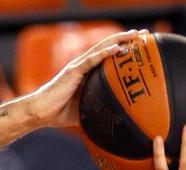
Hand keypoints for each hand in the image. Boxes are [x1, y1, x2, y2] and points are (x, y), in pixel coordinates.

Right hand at [23, 29, 143, 128]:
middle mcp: (83, 65)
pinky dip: (104, 53)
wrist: (40, 113)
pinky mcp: (72, 72)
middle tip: (145, 34)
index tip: (140, 45)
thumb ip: (98, 108)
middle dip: (126, 39)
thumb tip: (114, 120)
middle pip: (107, 46)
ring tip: (135, 35)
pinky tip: (116, 48)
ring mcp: (77, 67)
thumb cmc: (58, 112)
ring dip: (118, 40)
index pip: (107, 56)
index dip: (123, 48)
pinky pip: (90, 61)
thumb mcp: (85, 109)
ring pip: (101, 48)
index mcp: (86, 73)